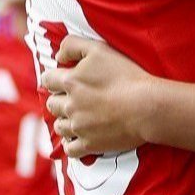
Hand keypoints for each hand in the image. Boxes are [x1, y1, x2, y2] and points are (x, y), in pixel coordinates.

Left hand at [42, 36, 152, 157]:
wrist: (147, 106)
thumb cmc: (127, 76)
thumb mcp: (99, 49)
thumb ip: (73, 45)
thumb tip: (58, 56)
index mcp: (70, 82)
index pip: (48, 79)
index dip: (55, 78)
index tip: (65, 80)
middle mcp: (70, 106)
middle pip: (52, 104)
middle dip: (60, 100)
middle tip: (75, 99)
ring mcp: (78, 127)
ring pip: (59, 127)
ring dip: (66, 122)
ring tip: (80, 118)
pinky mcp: (89, 144)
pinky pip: (70, 149)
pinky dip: (72, 144)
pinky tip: (81, 137)